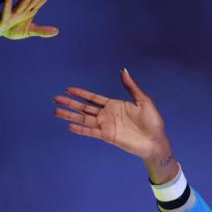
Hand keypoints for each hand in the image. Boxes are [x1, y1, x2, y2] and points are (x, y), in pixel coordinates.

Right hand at [54, 69, 171, 160]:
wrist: (156, 141)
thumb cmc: (152, 121)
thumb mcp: (143, 100)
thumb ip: (130, 86)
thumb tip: (123, 70)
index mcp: (114, 105)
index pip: (93, 98)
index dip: (81, 93)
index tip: (68, 89)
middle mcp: (107, 115)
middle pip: (84, 108)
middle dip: (70, 103)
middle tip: (56, 98)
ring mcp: (106, 126)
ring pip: (83, 119)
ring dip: (70, 115)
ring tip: (56, 111)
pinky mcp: (107, 136)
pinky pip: (90, 131)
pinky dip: (80, 129)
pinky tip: (69, 126)